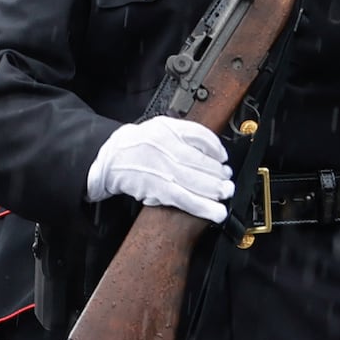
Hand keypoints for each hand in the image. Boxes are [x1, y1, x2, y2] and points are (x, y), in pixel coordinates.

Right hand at [86, 116, 234, 222]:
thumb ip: (185, 135)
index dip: (216, 149)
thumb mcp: (160, 128)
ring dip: (214, 190)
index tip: (223, 159)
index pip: (199, 136)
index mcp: (166, 128)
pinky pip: (182, 198)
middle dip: (217, 173)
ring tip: (225, 194)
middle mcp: (163, 145)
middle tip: (228, 180)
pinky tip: (213, 211)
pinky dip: (200, 206)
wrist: (111, 157)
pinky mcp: (155, 187)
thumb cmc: (138, 144)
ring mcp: (159, 167)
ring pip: (193, 180)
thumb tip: (214, 151)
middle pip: (198, 160)